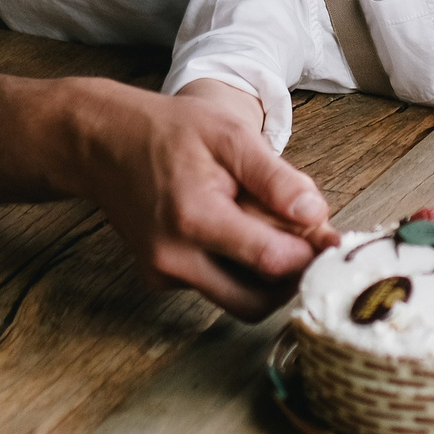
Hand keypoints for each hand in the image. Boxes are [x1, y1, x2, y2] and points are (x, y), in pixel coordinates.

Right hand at [68, 82, 335, 319]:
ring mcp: (163, 274)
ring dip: (265, 276)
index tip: (327, 237)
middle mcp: (174, 258)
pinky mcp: (161, 278)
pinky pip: (216, 287)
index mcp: (194, 219)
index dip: (310, 254)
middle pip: (257, 302)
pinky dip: (238, 269)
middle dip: (290, 278)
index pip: (272, 262)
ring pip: (238, 300)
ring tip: (271, 227)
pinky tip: (237, 229)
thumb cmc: (170, 131)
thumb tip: (316, 215)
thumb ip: (275, 178)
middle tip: (307, 243)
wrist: (105, 142)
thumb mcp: (231, 135)